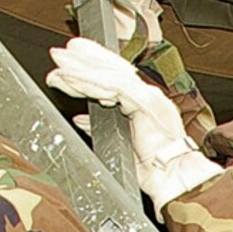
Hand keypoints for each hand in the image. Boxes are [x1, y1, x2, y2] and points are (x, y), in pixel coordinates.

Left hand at [47, 37, 220, 208]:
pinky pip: (111, 86)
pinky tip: (70, 79)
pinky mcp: (144, 102)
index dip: (92, 67)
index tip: (70, 62)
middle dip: (84, 60)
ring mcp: (147, 96)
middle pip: (111, 69)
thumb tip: (81, 120)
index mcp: (142, 102)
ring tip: (58, 66)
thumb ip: (100, 128)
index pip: (115, 77)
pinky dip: (88, 81)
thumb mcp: (119, 144)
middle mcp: (146, 95)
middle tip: (59, 54)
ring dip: (81, 69)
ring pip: (109, 75)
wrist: (174, 177)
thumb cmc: (156, 168)